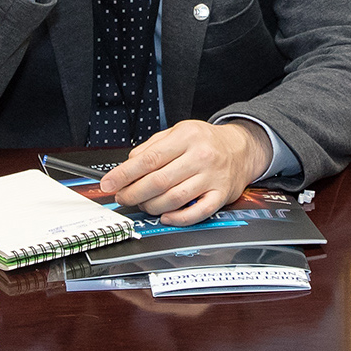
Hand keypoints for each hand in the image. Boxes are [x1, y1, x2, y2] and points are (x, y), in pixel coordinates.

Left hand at [102, 119, 270, 225]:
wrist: (241, 148)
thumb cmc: (206, 141)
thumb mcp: (178, 132)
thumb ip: (152, 146)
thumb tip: (128, 165)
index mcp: (187, 137)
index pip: (148, 159)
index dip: (124, 174)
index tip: (109, 183)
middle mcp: (200, 156)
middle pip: (158, 181)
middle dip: (133, 193)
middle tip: (122, 197)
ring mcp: (212, 177)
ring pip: (174, 199)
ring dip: (152, 206)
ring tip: (143, 205)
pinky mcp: (221, 195)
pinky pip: (197, 212)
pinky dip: (178, 218)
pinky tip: (166, 216)